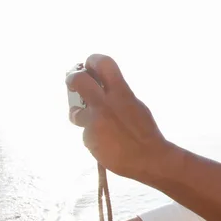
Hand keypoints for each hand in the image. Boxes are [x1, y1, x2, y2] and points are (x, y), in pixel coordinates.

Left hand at [66, 54, 169, 180]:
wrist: (148, 159)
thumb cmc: (146, 133)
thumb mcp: (136, 106)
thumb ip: (119, 96)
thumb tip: (103, 91)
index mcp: (121, 93)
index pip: (103, 63)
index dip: (93, 60)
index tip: (89, 66)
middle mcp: (105, 104)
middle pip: (78, 80)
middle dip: (72, 79)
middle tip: (73, 83)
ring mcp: (95, 122)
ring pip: (76, 113)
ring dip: (80, 116)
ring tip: (95, 124)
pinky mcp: (89, 139)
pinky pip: (86, 133)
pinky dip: (93, 136)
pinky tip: (106, 143)